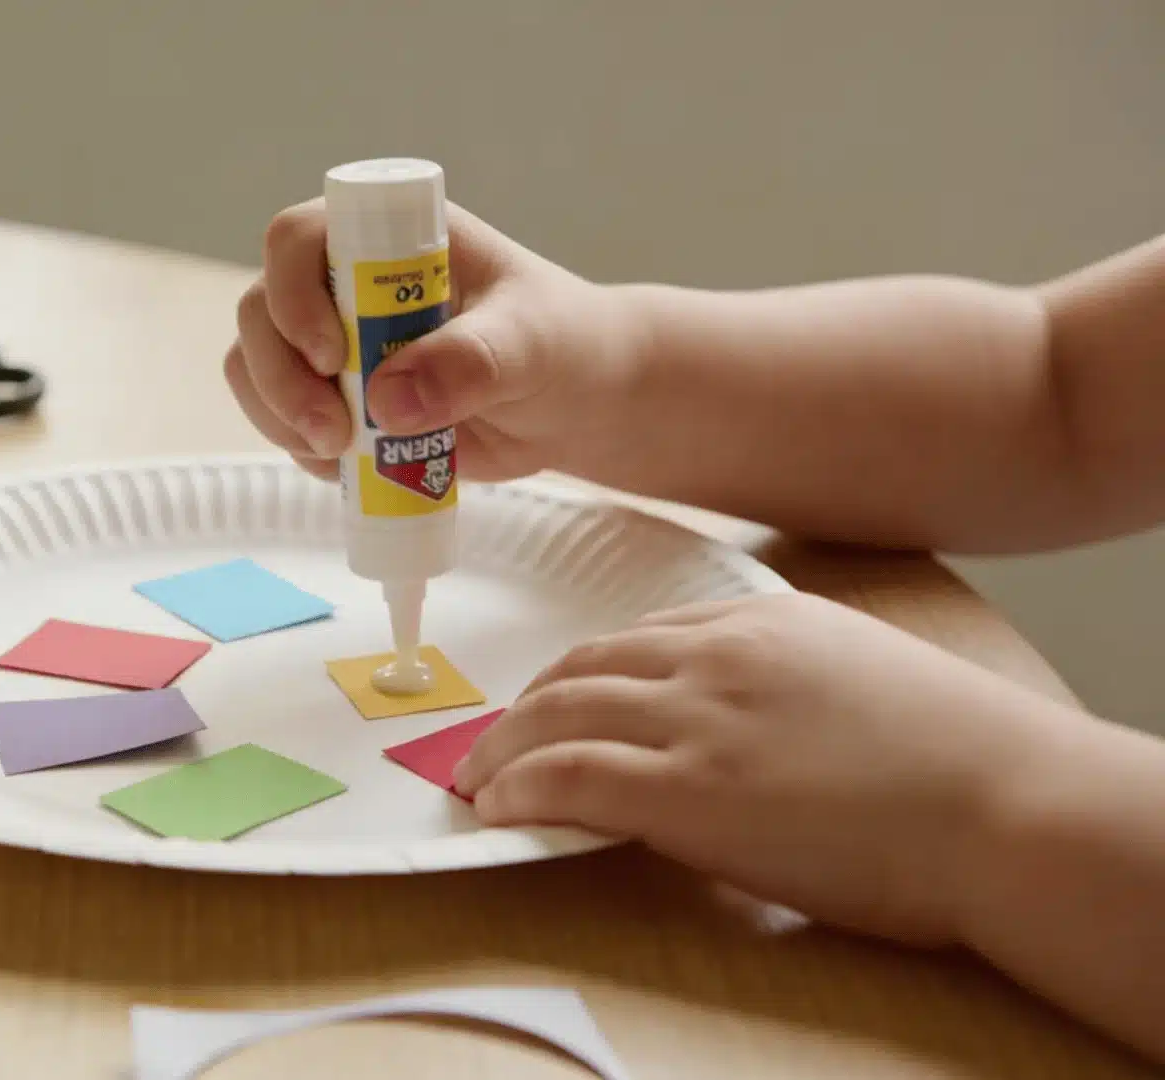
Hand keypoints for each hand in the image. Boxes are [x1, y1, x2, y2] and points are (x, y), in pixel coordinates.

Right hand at [223, 199, 638, 481]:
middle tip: (334, 433)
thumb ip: (469, 363)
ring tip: (341, 457)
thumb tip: (385, 401)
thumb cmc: (560, 345)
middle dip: (280, 377)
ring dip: (279, 416)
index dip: (293, 294)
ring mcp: (330, 340)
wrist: (575, 402)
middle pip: (261, 310)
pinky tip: (349, 468)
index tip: (331, 355)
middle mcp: (345, 281)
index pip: (299, 238)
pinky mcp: (333, 397)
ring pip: (254, 366)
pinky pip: (278, 417)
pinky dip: (298, 447)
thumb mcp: (529, 346)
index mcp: (390, 238)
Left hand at [453, 592, 1068, 945]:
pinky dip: (519, 790)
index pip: (640, 636)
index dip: (582, 675)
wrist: (1012, 806)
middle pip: (581, 667)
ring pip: (558, 714)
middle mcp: (718, 656)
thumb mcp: (866, 679)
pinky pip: (568, 778)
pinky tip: (498, 809)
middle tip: (494, 741)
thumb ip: (792, 683)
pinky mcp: (688, 792)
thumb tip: (750, 725)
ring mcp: (698, 719)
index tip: (555, 703)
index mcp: (764, 621)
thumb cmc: (968, 763)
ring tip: (476, 779)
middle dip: (525, 707)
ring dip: (502, 749)